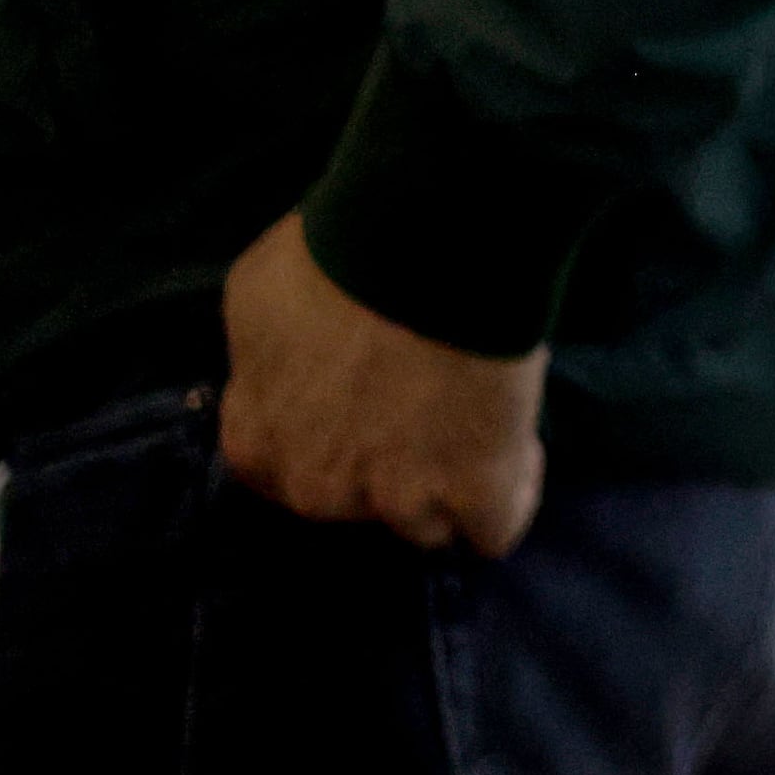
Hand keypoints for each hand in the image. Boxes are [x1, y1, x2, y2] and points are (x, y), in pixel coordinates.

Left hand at [218, 211, 546, 553]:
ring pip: (425, 526)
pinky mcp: (476, 496)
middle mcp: (318, 492)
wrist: (425, 247)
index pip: (282, 475)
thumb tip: (292, 361)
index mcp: (258, 445)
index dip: (328, 436)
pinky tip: (516, 445)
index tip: (362, 403)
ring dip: (448, 486)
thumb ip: (270, 355)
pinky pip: (495, 528)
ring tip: (481, 422)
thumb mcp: (261, 298)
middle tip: (424, 401)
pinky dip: (511, 488)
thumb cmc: (334, 258)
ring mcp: (399, 503)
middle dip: (387, 464)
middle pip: (357, 504)